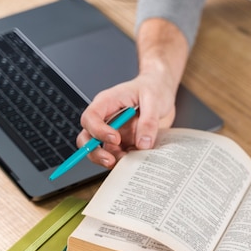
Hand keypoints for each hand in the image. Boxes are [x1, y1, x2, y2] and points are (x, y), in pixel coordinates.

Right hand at [76, 18, 189, 168]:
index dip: (98, 131)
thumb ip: (148, 122)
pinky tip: (139, 160)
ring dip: (113, 160)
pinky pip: (120, 156)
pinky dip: (127, 162)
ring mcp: (114, 132)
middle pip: (87, 139)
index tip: (115, 139)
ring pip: (102, 151)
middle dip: (95, 153)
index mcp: (107, 103)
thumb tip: (143, 144)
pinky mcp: (125, 143)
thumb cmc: (154, 88)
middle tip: (111, 161)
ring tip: (131, 161)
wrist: (163, 92)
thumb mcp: (154, 100)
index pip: (91, 118)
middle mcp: (106, 119)